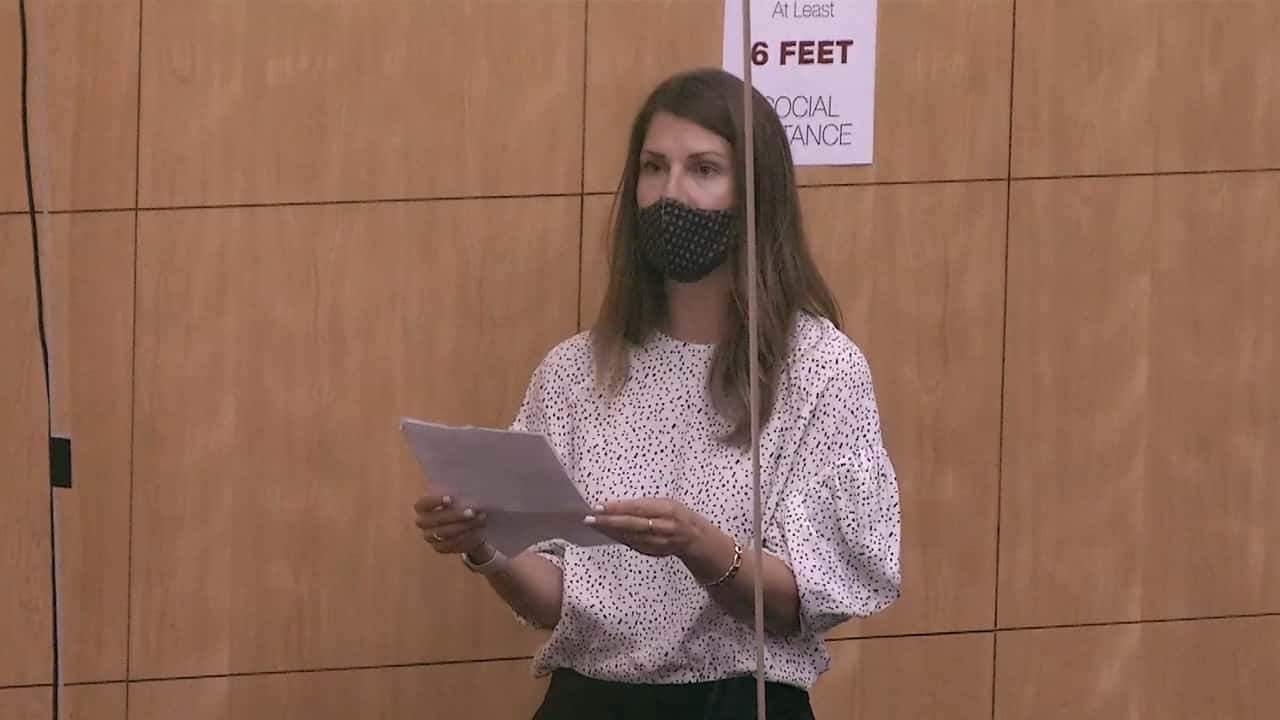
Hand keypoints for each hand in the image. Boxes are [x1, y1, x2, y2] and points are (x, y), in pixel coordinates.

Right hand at [414, 494, 486, 555]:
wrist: (462, 523)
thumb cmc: (457, 505)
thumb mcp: (456, 498)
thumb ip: (457, 496)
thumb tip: (468, 493)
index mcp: (422, 507)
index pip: (421, 504)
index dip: (433, 502)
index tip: (450, 499)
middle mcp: (422, 523)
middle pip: (434, 521)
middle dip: (455, 516)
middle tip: (472, 512)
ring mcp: (429, 537)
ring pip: (444, 534)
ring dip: (464, 527)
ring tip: (481, 521)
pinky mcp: (439, 548)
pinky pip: (451, 545)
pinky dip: (466, 539)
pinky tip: (478, 534)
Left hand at [584, 498, 707, 558]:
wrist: (696, 538)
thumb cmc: (678, 515)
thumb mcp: (666, 502)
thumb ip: (645, 505)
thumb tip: (617, 507)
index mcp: (667, 510)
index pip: (638, 508)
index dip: (618, 508)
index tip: (600, 506)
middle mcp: (664, 527)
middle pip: (632, 525)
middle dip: (609, 522)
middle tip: (590, 518)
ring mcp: (658, 543)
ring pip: (630, 537)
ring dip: (610, 531)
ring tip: (594, 525)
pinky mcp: (653, 552)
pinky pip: (633, 544)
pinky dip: (619, 538)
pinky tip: (607, 534)